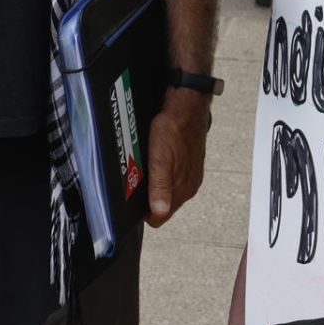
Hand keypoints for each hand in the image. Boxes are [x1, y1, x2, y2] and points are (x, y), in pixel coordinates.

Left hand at [146, 90, 208, 226]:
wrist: (187, 106)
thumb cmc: (173, 130)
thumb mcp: (161, 159)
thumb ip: (160, 187)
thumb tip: (159, 214)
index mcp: (183, 190)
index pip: (160, 218)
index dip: (144, 212)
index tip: (133, 198)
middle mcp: (189, 187)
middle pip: (163, 205)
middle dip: (149, 197)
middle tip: (136, 177)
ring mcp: (190, 176)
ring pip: (167, 191)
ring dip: (155, 184)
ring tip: (144, 167)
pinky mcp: (189, 164)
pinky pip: (172, 177)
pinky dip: (163, 172)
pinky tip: (156, 159)